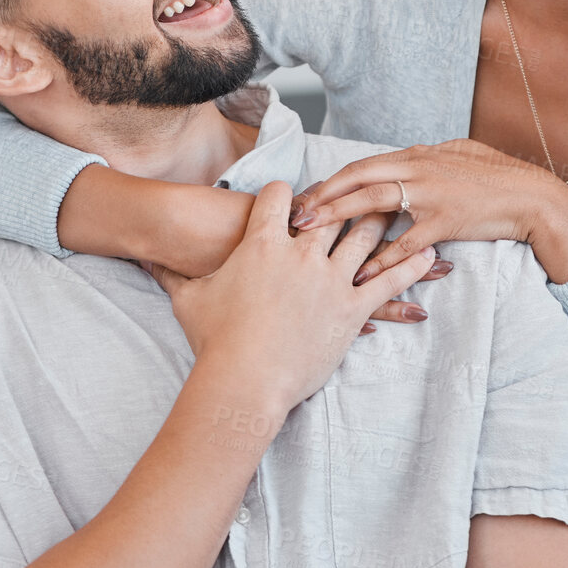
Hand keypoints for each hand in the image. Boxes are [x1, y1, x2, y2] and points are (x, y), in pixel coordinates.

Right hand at [141, 181, 437, 415]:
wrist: (241, 381)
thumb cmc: (213, 340)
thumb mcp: (186, 297)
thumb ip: (167, 270)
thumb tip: (137, 254)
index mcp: (263, 242)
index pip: (282, 196)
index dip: (289, 193)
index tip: (297, 196)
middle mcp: (301, 252)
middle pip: (333, 209)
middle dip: (349, 196)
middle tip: (365, 186)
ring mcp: (329, 279)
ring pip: (366, 236)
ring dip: (386, 221)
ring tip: (405, 209)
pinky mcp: (350, 309)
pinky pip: (387, 282)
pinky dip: (411, 267)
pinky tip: (431, 256)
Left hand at [288, 139, 567, 284]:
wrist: (531, 196)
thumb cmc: (496, 176)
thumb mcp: (457, 156)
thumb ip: (425, 161)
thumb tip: (403, 162)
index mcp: (417, 155)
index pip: (361, 166)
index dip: (330, 180)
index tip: (304, 195)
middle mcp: (417, 169)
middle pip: (356, 179)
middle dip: (321, 196)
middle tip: (292, 214)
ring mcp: (429, 195)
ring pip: (372, 204)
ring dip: (337, 218)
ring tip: (309, 234)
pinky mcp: (443, 222)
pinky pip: (404, 243)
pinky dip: (380, 258)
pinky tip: (358, 272)